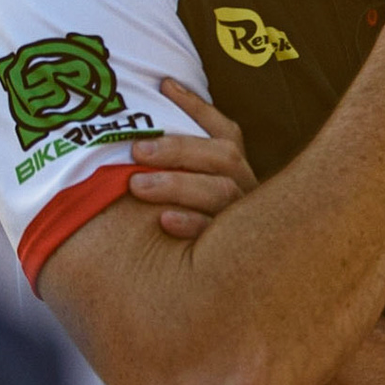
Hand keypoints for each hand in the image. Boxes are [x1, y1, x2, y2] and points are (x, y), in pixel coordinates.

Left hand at [127, 78, 256, 239]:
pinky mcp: (239, 254)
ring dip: (178, 183)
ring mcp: (247, 222)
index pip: (225, 131)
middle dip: (178, 149)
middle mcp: (248, 190)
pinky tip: (164, 222)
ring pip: (220, 191)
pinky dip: (191, 224)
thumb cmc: (195, 231)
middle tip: (135, 151)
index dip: (197, 107)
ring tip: (136, 185)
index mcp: (239, 172)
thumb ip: (178, 167)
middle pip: (221, 158)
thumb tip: (138, 120)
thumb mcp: (194, 191)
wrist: (231, 299)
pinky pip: (216, 234)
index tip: (163, 84)